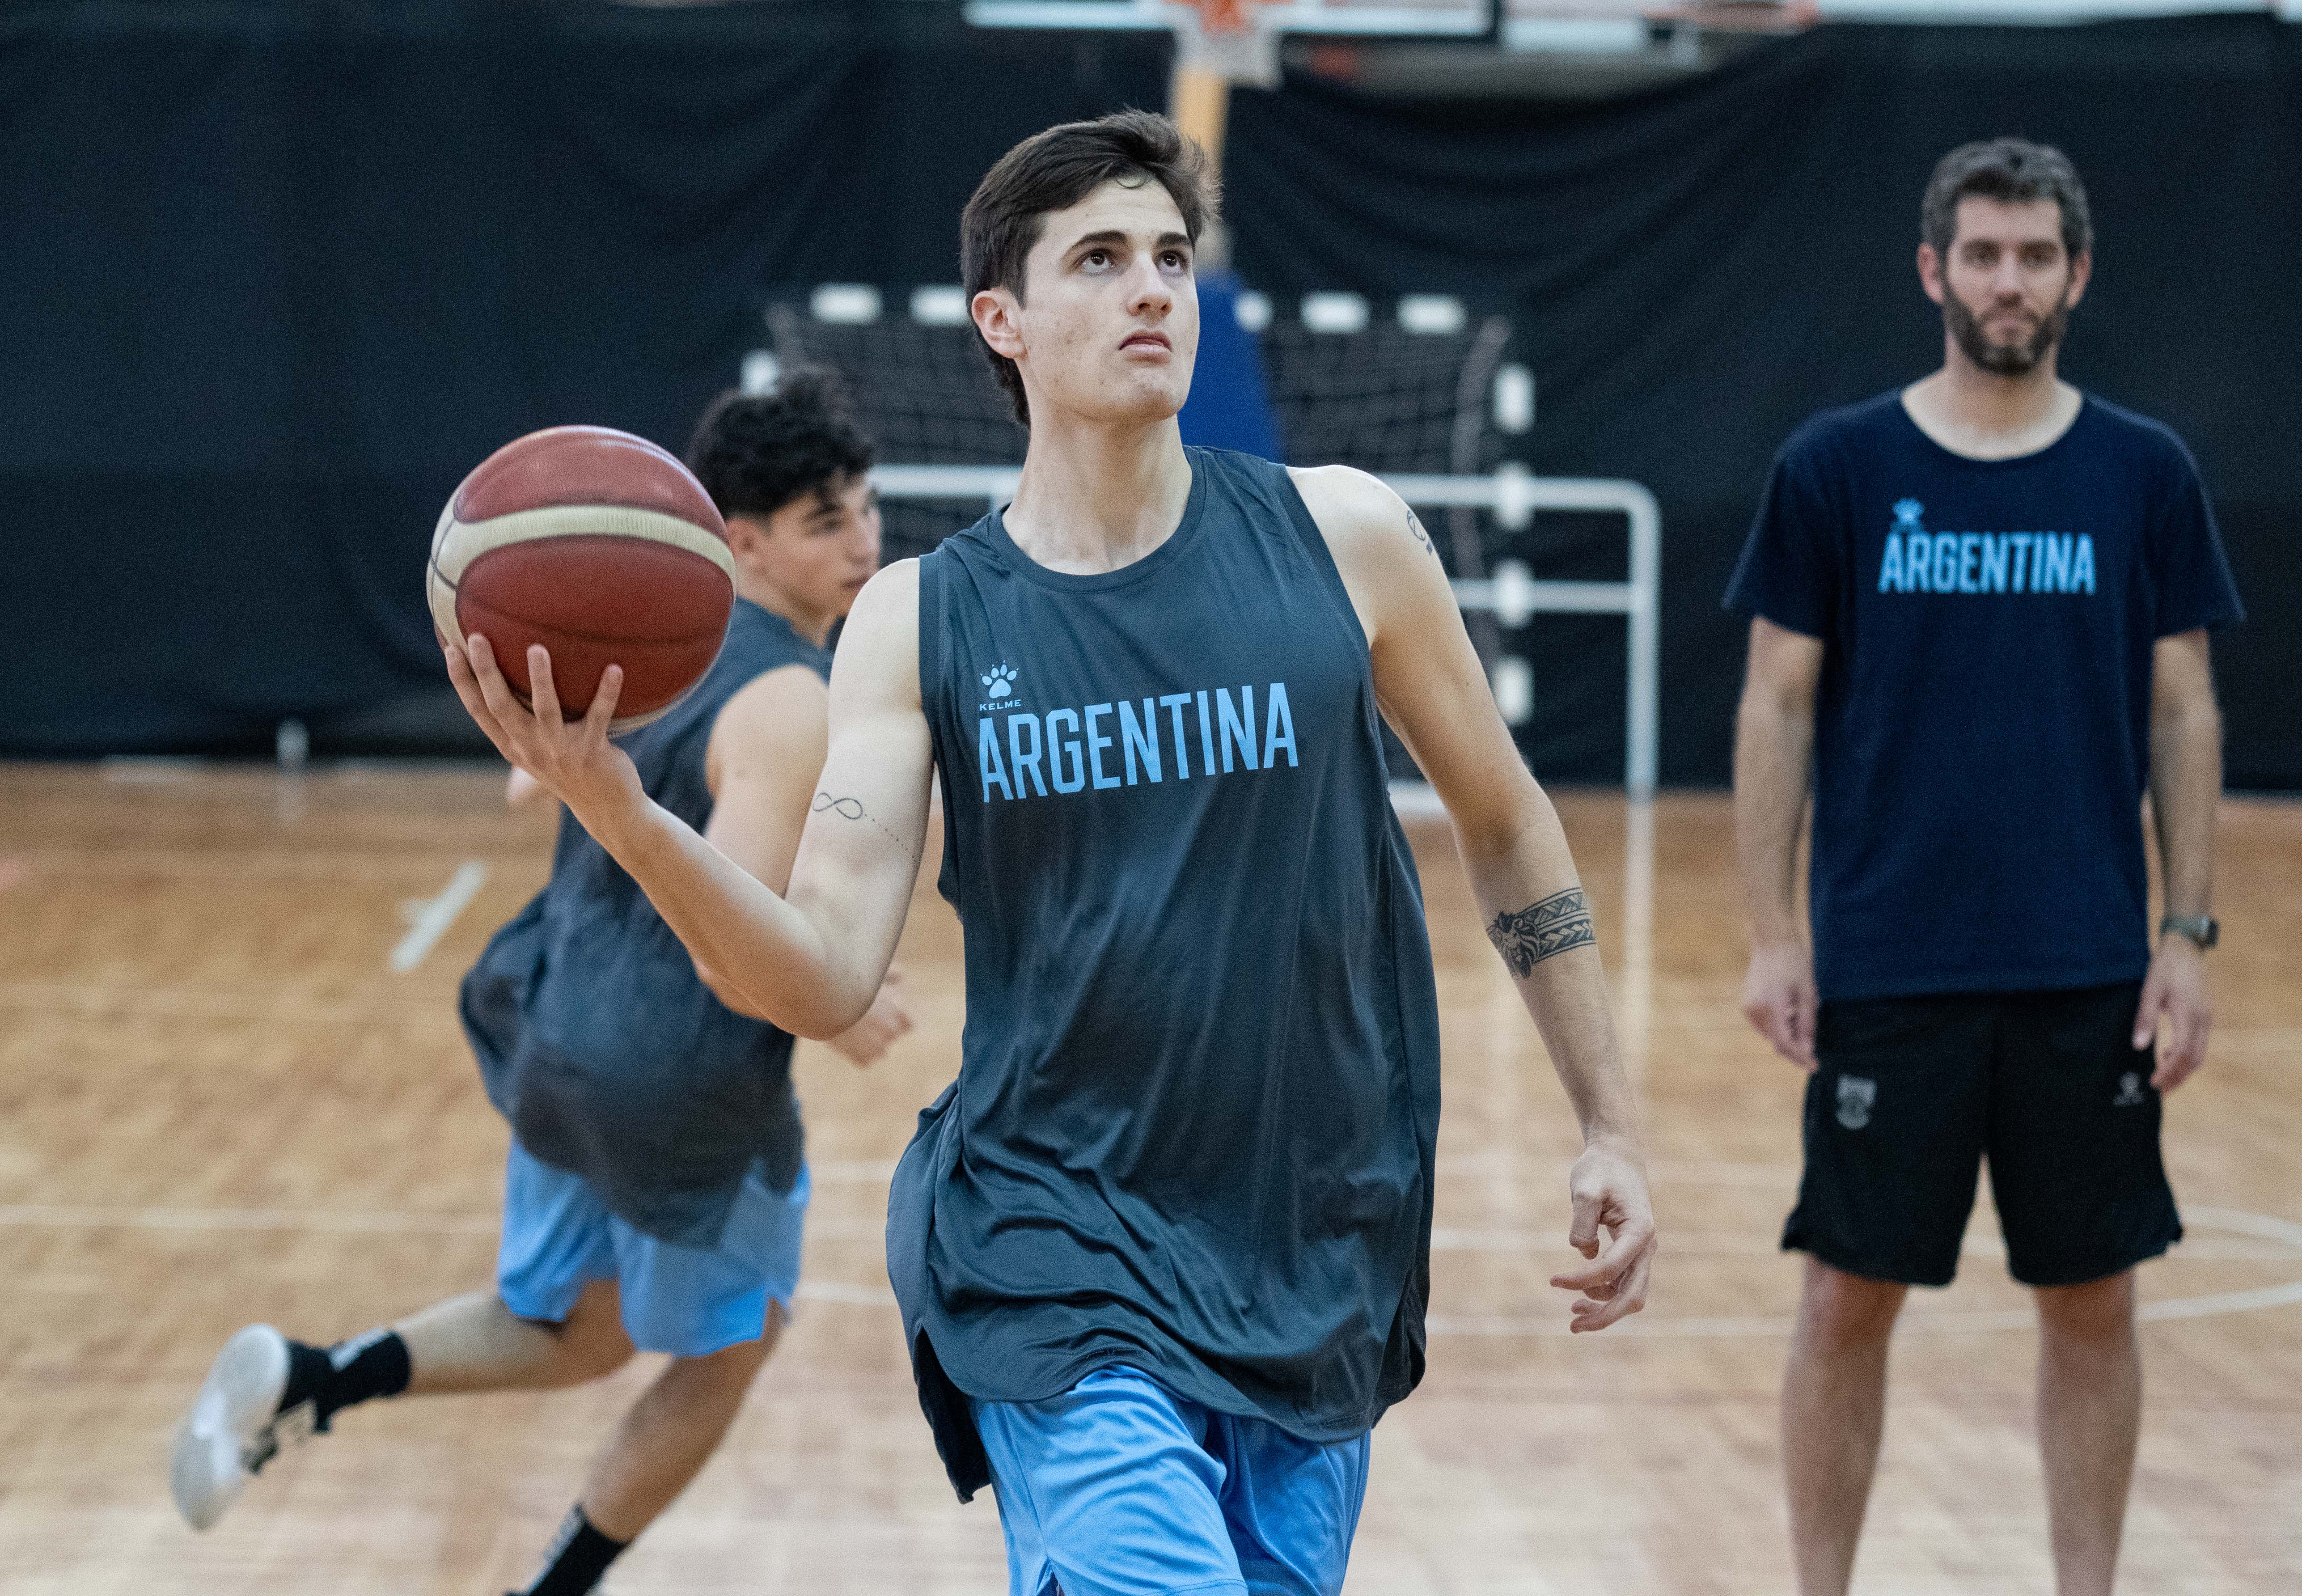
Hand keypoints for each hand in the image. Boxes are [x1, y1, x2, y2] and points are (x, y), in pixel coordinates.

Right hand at [443, 634, 643, 829]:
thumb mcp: (537, 749)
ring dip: (540, 678)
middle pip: (501, 705)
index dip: (462, 682)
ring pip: (546, 710)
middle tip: (477, 637)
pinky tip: (615, 668)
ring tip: (536, 648)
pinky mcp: (592, 752)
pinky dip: (607, 692)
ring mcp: (560, 751)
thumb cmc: (570, 766)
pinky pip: (599, 716)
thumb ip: (522, 720)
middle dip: (487, 671)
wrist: (606, 809)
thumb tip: (512, 673)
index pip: (479, 711)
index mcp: (513, 746)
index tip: (450, 649)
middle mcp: (531, 748)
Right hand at [828, 968, 912, 1066]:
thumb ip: (891, 973)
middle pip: (891, 1036)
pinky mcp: (863, 1058)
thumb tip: (901, 976)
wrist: (823, 1001)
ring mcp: (878, 1046)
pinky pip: (864, 1060)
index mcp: (898, 1010)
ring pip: (878, 1050)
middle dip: (879, 1031)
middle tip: (861, 1021)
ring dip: (868, 1044)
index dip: (895, 1021)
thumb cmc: (846, 982)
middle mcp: (892, 1030)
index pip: (908, 1025)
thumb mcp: (872, 972)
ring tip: (850, 1031)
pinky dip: (855, 1054)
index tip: (882, 1017)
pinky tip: (844, 1041)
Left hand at [1549, 1140, 1657, 1332]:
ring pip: (1631, 1295)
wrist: (1617, 1156)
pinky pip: (1624, 1285)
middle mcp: (1647, 1247)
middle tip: (1572, 1327)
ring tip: (1573, 1317)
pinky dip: (1606, 1296)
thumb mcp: (1586, 1187)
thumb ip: (1583, 1219)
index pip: (1611, 1268)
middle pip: (1632, 1296)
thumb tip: (1583, 1251)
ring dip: (1605, 1310)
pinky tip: (1581, 1296)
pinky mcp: (1632, 1253)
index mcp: (1640, 1231)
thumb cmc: (1601, 1170)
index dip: (1581, 1280)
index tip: (1553, 1280)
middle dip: (1604, 1316)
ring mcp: (1642, 1252)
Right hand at [1742, 938, 1817, 1069]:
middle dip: (1795, 1049)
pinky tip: (1788, 1011)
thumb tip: (1807, 1049)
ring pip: (1770, 1034)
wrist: (1772, 942)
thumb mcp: (1807, 993)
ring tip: (1799, 1017)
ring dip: (1787, 1036)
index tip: (1815, 1066)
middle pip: (1777, 1042)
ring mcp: (1748, 1008)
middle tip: (1812, 1052)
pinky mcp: (1746, 1005)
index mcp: (1772, 1006)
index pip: (1786, 1043)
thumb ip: (1806, 1024)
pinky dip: (1778, 1026)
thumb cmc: (1794, 963)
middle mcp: (1755, 1010)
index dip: (1801, 1057)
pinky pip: (1764, 1025)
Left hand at [2134, 935, 2211, 1091]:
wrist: (2186, 948)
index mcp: (2189, 1015)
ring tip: (2164, 1078)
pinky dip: (2187, 1055)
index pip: (2181, 1054)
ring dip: (2183, 1069)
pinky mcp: (2206, 1015)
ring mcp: (2207, 1018)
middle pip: (2193, 1059)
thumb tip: (2138, 1046)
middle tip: (2159, 1091)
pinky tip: (2168, 1054)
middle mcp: (2203, 1020)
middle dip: (2177, 1077)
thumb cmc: (2166, 967)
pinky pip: (2200, 1043)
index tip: (2154, 1084)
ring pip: (2199, 1053)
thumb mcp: (2150, 990)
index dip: (2168, 1072)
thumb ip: (2144, 1018)